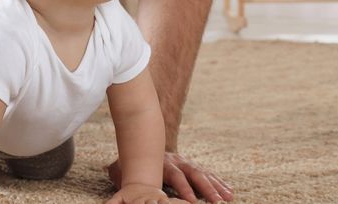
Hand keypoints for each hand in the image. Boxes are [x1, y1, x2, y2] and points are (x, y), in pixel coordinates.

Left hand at [106, 152, 232, 202]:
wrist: (144, 140)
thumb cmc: (130, 163)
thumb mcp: (122, 168)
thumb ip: (118, 174)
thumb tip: (108, 176)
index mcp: (162, 163)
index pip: (175, 176)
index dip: (183, 189)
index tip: (191, 202)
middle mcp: (177, 161)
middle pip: (194, 174)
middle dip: (206, 189)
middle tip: (216, 203)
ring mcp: (186, 163)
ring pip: (204, 174)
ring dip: (216, 188)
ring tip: (227, 200)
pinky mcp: (193, 166)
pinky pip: (208, 175)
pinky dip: (219, 183)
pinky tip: (229, 193)